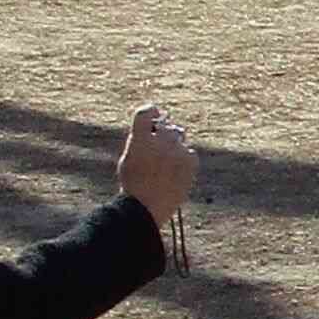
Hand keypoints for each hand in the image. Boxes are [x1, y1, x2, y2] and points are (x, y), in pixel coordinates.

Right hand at [116, 105, 197, 224]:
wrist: (146, 207)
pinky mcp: (190, 159)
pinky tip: (175, 174)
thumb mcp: (128, 158)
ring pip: (179, 136)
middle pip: (166, 125)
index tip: (155, 115)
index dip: (151, 112)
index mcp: (139, 138)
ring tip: (166, 165)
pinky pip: (189, 152)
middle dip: (163, 133)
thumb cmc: (133, 185)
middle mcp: (159, 140)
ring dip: (174, 145)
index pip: (146, 112)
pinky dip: (184, 159)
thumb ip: (140, 140)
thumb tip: (153, 128)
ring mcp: (176, 149)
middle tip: (160, 149)